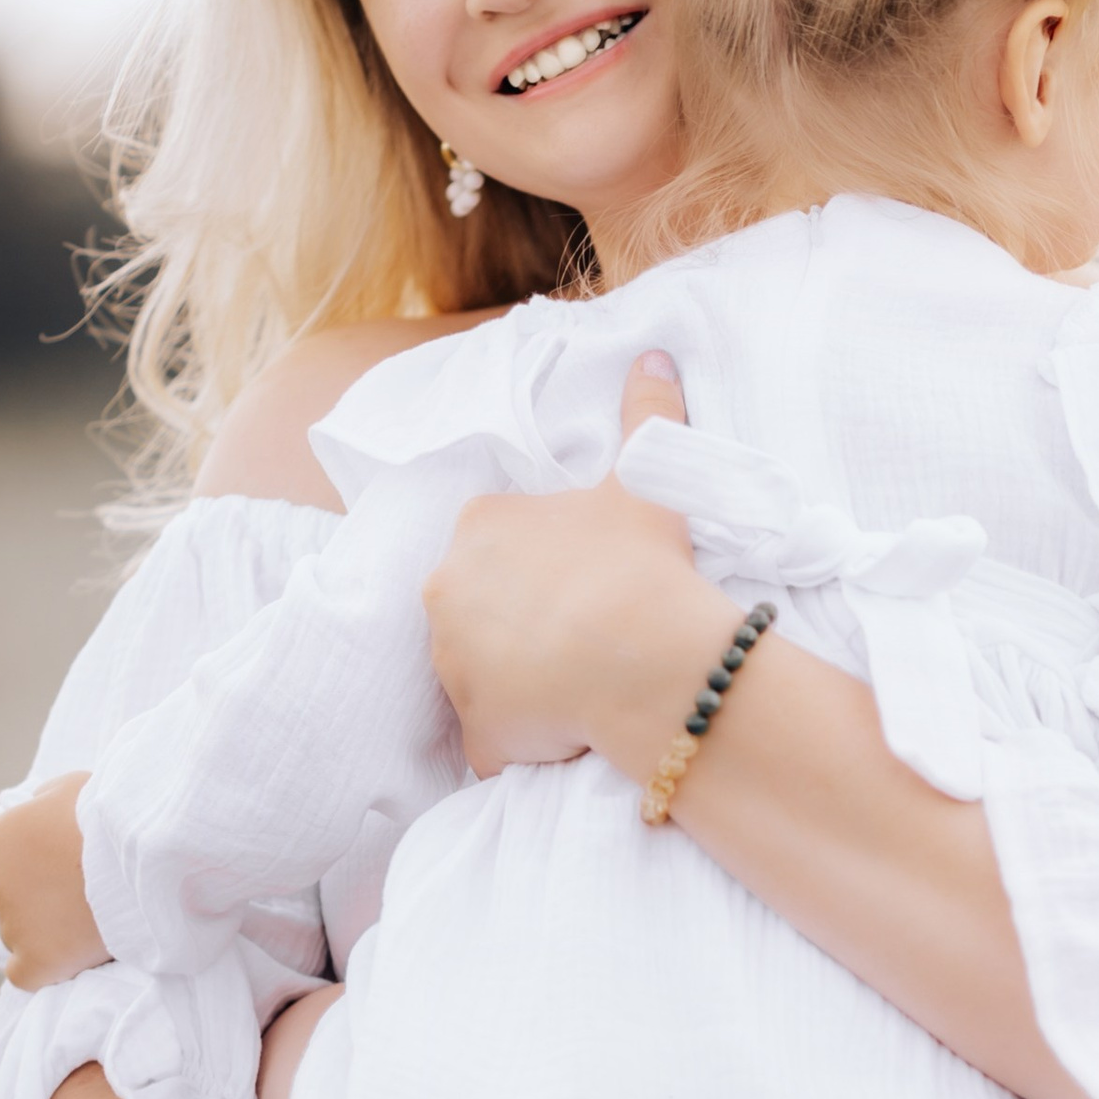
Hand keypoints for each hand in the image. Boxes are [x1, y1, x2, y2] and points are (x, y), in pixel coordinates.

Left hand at [0, 769, 109, 989]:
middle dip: (46, 896)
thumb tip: (38, 808)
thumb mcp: (73, 785)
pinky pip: (25, 974)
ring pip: (22, 934)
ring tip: (94, 919)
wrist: (142, 854)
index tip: (72, 865)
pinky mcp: (35, 960)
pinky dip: (43, 969)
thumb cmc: (113, 814)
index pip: (9, 855)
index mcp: (1, 836)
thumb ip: (46, 800)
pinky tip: (70, 958)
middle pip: (16, 896)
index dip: (42, 862)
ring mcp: (14, 924)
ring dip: (50, 930)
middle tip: (90, 892)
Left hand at [424, 357, 734, 777]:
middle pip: (478, 610)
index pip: (497, 545)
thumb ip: (643, 416)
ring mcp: (453, 667)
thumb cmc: (639, 562)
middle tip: (588, 635)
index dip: (544, 568)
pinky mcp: (477, 732)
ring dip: (520, 683)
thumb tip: (654, 356)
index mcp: (478, 526)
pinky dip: (522, 742)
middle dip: (521, 625)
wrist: (644, 657)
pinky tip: (569, 734)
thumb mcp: (644, 479)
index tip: (587, 583)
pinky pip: (494, 740)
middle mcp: (444, 592)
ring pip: (481, 676)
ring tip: (584, 684)